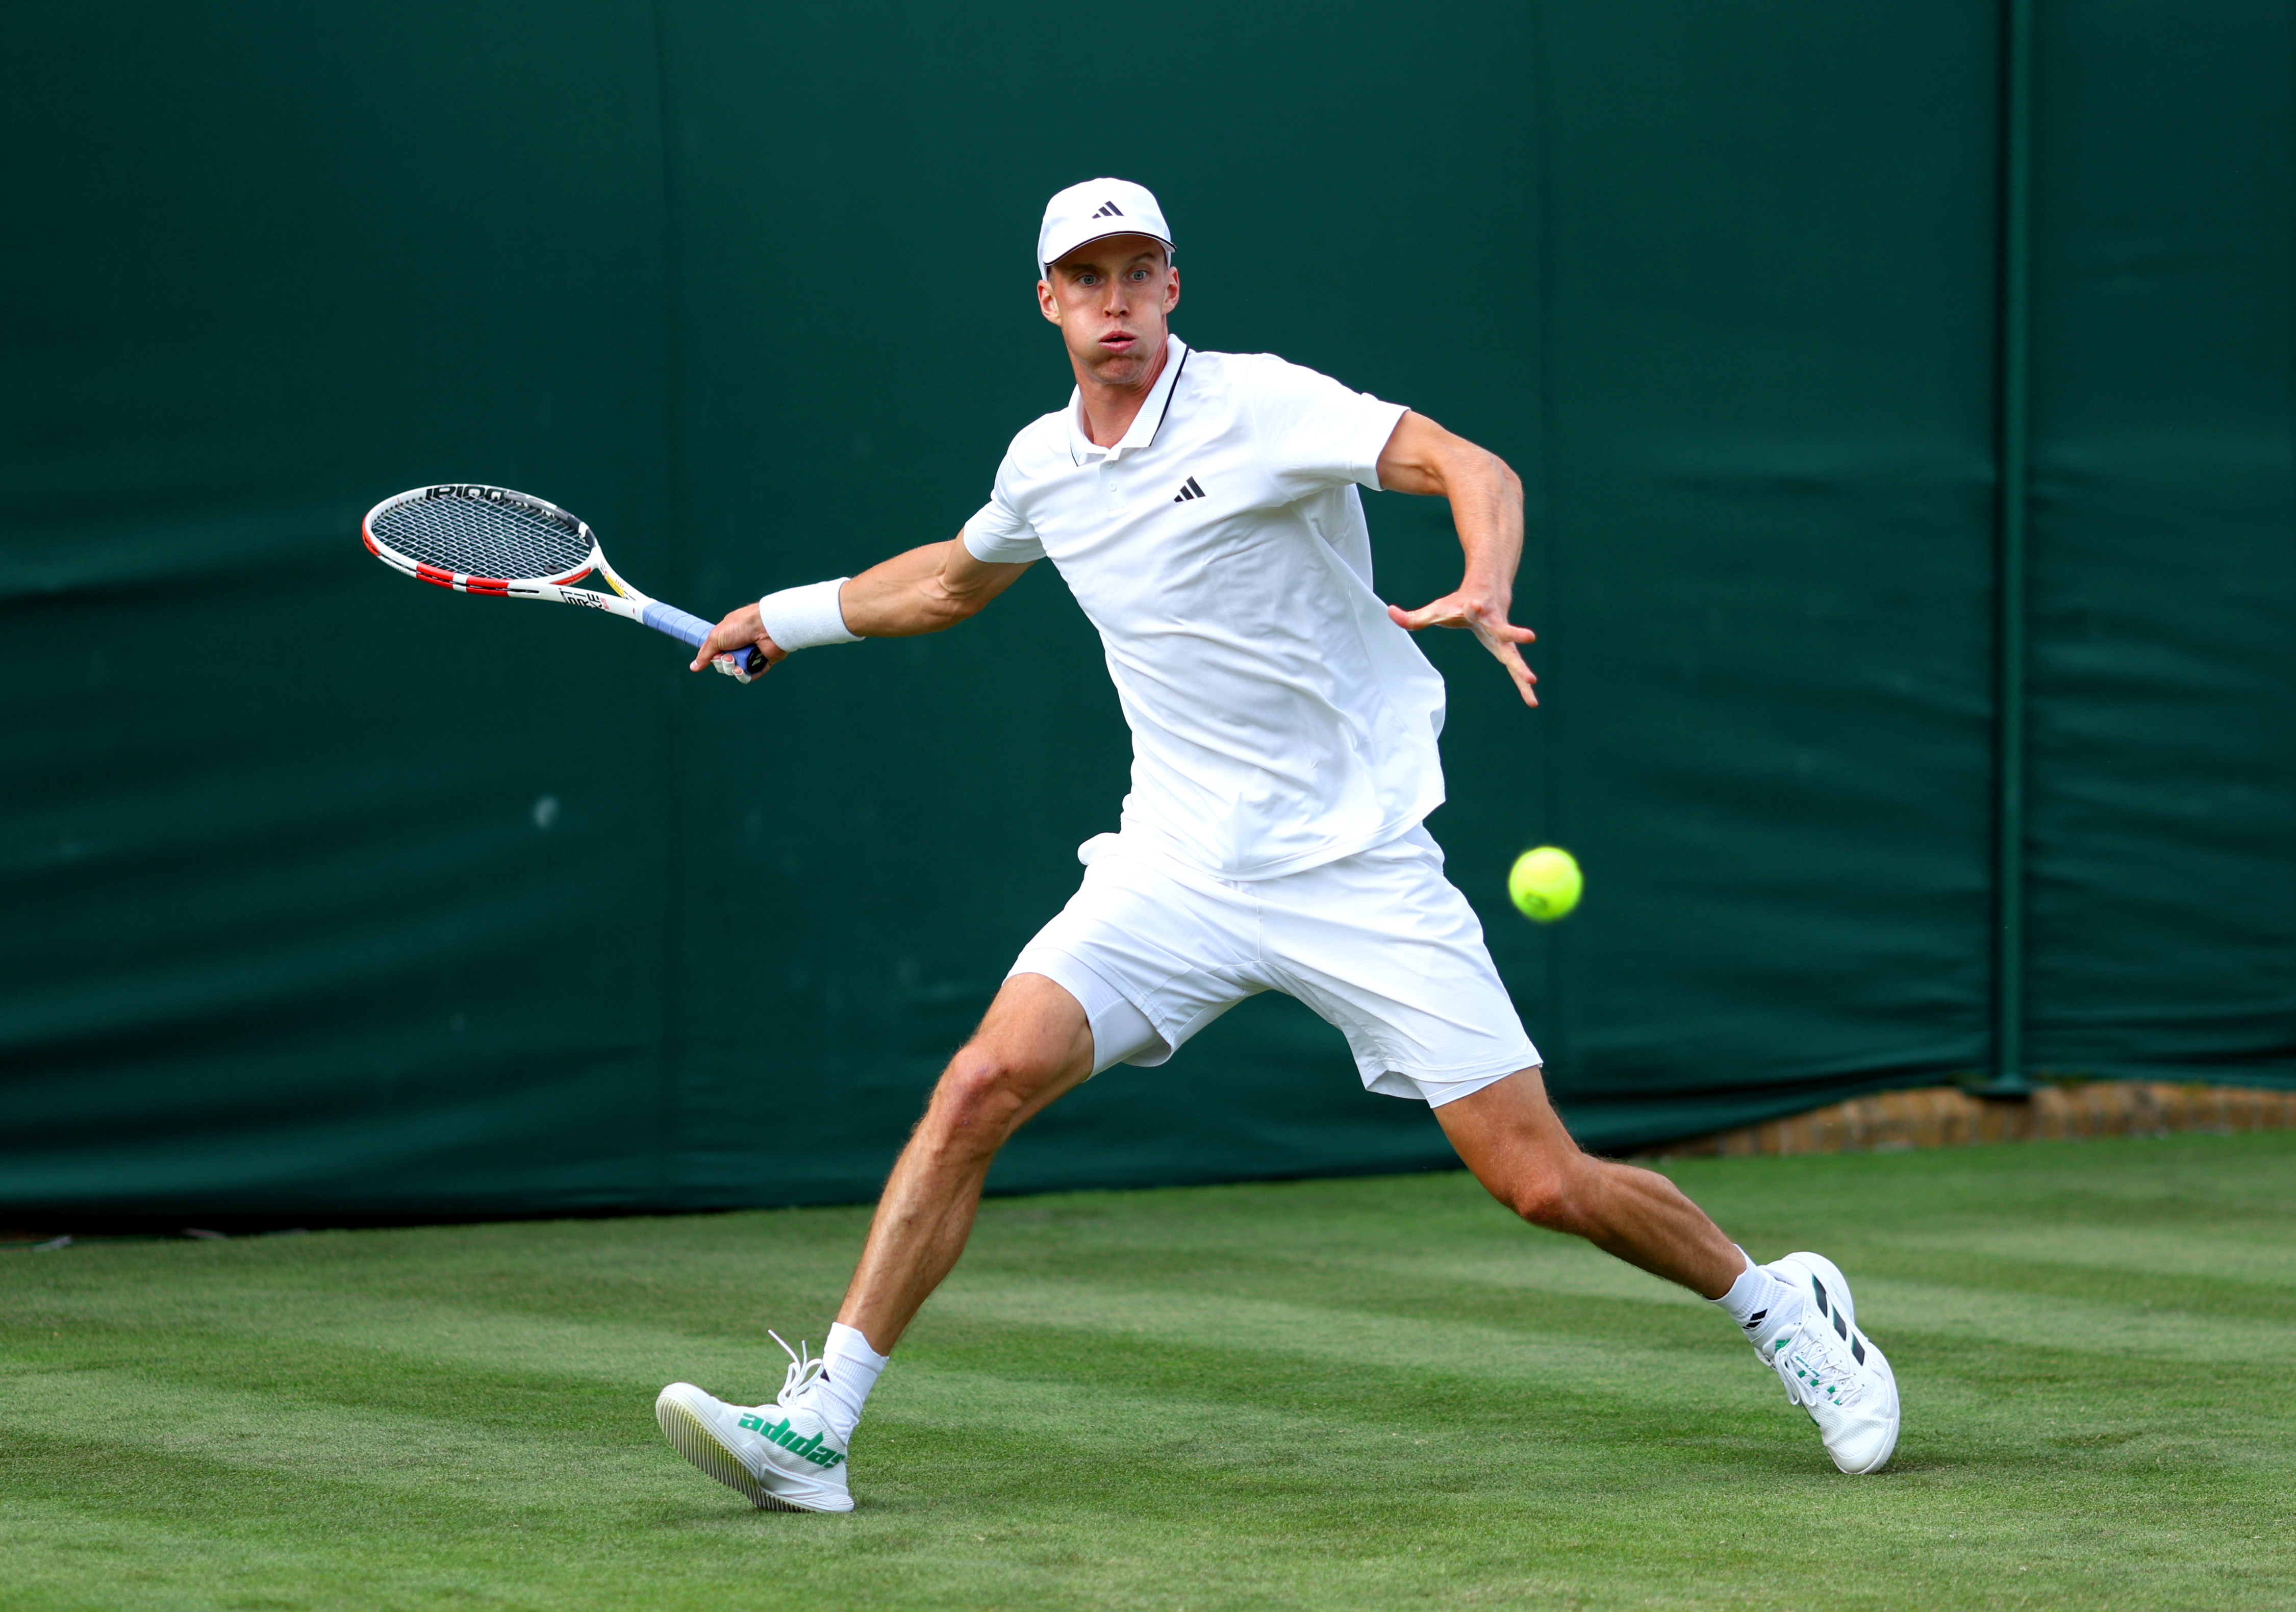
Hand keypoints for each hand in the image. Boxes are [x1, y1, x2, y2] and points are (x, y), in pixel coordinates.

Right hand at [688, 602, 786, 673]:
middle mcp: (739, 646)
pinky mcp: (762, 663)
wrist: (765, 627)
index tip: (715, 654)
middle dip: (724, 664)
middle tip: (728, 656)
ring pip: (736, 672)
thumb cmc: (741, 626)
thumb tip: (693, 667)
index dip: (713, 657)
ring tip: (737, 662)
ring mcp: (750, 655)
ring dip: (734, 670)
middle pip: (724, 665)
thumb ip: (705, 654)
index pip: (715, 654)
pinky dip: (744, 675)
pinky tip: (743, 670)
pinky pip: (749, 676)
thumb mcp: (716, 637)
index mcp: (728, 637)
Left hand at [1388, 589, 1537, 706]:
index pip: (1472, 609)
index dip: (1472, 608)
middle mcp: (1493, 622)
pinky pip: (1517, 669)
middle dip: (1513, 633)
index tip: (1473, 605)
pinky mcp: (1507, 649)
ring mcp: (1502, 637)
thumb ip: (1414, 616)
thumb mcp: (1436, 609)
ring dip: (1522, 667)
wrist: (1489, 591)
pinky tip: (1532, 703)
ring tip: (1532, 681)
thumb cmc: (1459, 604)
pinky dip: (1524, 685)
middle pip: (1503, 629)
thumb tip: (1389, 612)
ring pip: (1514, 653)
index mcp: (1474, 610)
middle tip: (1530, 636)